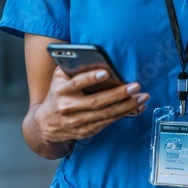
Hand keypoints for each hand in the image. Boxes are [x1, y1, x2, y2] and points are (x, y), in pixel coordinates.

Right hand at [33, 67, 148, 142]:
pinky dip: (124, 115)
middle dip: (119, 94)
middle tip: (135, 86)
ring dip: (127, 106)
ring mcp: (78, 122)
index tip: (106, 73)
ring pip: (106, 114)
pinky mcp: (86, 131)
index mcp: (61, 91)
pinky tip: (136, 107)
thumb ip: (70, 67)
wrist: (45, 125)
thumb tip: (91, 56)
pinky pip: (108, 122)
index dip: (91, 78)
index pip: (77, 83)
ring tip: (142, 97)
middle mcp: (68, 108)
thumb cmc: (57, 95)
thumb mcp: (58, 79)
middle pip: (97, 101)